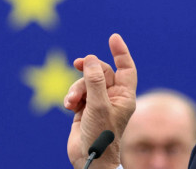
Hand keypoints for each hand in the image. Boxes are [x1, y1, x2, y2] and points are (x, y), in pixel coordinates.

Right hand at [65, 33, 136, 168]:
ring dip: (77, 88)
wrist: (89, 158)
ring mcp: (98, 102)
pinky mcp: (84, 109)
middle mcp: (113, 97)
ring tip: (72, 101)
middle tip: (79, 64)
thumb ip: (95, 80)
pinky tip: (69, 105)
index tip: (113, 38)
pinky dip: (72, 96)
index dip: (120, 52)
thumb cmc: (101, 135)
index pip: (126, 68)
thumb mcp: (99, 105)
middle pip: (101, 72)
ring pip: (86, 82)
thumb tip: (91, 59)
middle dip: (88, 72)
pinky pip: (77, 93)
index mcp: (124, 95)